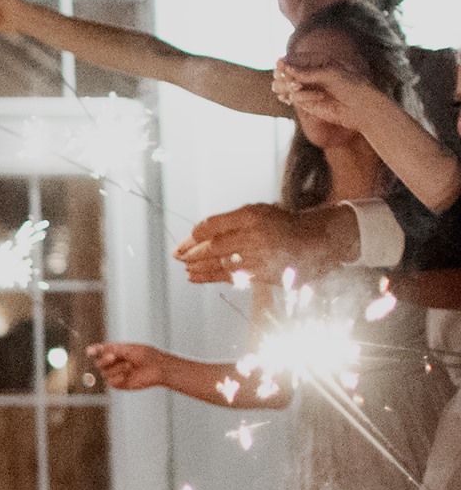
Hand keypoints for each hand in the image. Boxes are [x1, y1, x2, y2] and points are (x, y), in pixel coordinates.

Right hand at [84, 341, 170, 390]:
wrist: (159, 368)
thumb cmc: (147, 355)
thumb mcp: (129, 349)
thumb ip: (113, 349)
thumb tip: (99, 349)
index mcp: (114, 352)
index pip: (99, 351)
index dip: (93, 351)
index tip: (90, 351)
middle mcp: (113, 363)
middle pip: (99, 363)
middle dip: (105, 360)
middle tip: (113, 356)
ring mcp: (116, 374)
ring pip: (105, 373)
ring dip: (117, 368)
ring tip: (130, 366)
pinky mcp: (119, 384)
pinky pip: (111, 382)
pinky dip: (118, 378)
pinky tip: (127, 375)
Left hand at [176, 203, 300, 283]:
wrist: (313, 241)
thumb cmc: (278, 226)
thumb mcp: (256, 213)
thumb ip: (229, 222)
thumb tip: (195, 236)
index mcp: (252, 215)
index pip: (213, 225)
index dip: (194, 235)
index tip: (184, 242)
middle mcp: (255, 234)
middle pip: (214, 246)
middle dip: (192, 252)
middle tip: (177, 256)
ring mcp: (259, 255)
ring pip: (220, 262)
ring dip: (198, 266)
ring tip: (185, 267)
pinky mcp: (262, 272)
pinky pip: (229, 276)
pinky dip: (208, 277)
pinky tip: (194, 277)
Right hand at [276, 61, 383, 131]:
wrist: (359, 108)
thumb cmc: (350, 86)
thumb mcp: (329, 73)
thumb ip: (306, 71)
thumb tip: (284, 67)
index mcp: (317, 60)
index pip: (294, 58)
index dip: (285, 62)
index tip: (282, 67)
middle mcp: (309, 73)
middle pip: (284, 72)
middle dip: (284, 77)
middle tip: (294, 82)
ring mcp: (306, 88)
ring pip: (284, 86)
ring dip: (288, 87)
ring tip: (299, 89)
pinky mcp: (306, 102)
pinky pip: (293, 98)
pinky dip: (301, 98)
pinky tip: (318, 98)